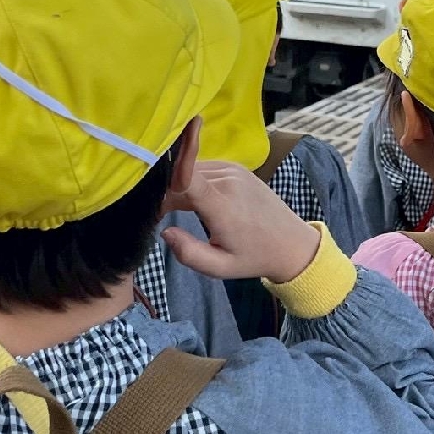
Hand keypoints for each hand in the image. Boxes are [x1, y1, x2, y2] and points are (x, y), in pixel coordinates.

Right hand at [162, 161, 321, 284]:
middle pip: (181, 178)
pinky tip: (195, 201)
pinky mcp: (236, 167)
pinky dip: (193, 181)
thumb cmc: (253, 257)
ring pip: (190, 171)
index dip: (165, 174)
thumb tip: (165, 232)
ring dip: (179, 187)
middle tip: (163, 219)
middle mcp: (227, 180)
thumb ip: (188, 253)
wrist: (291, 243)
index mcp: (222, 205)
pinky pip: (203, 168)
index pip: (187, 177)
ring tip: (180, 213)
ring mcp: (233, 170)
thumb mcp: (219, 266)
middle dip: (166, 195)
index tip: (143, 184)